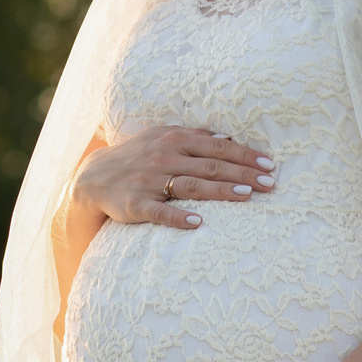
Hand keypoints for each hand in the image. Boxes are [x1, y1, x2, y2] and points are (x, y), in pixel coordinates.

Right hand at [73, 126, 274, 231]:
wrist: (91, 178)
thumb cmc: (136, 156)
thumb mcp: (161, 138)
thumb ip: (193, 138)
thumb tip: (228, 139)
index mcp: (173, 139)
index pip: (217, 146)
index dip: (245, 155)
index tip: (270, 164)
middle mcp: (164, 157)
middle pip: (210, 165)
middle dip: (242, 173)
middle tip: (270, 183)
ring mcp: (149, 181)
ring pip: (191, 186)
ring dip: (220, 190)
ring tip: (246, 196)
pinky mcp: (135, 204)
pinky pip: (160, 212)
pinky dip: (179, 217)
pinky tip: (199, 223)